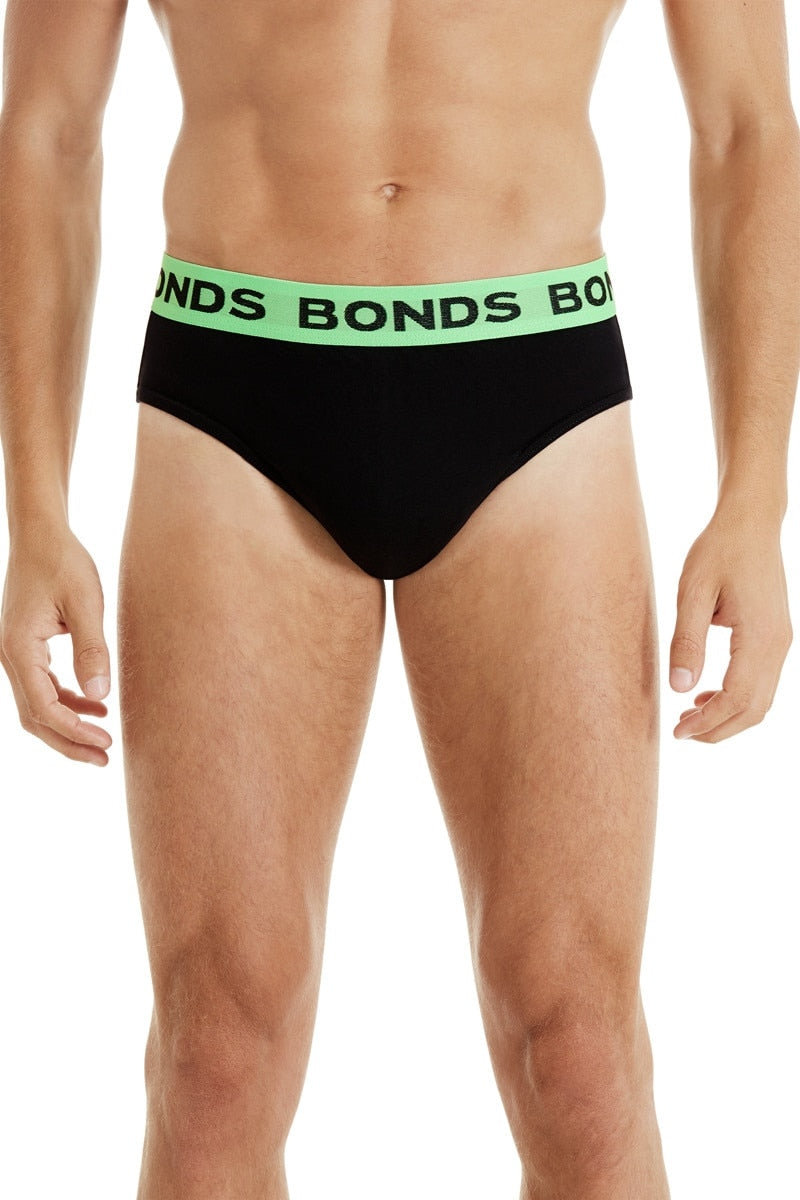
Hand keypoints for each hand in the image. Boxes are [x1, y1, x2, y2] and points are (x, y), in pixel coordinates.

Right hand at [1, 525, 112, 764]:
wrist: (41, 535)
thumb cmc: (64, 563)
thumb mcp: (86, 604)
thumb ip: (93, 649)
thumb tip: (100, 695)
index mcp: (20, 649)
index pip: (43, 708)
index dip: (74, 731)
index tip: (106, 742)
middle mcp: (10, 656)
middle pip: (35, 717)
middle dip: (69, 742)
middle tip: (104, 758)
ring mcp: (15, 654)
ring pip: (37, 706)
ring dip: (68, 726)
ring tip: (104, 740)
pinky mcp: (26, 648)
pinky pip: (42, 687)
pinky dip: (67, 702)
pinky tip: (96, 705)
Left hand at [669, 507, 792, 742]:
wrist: (750, 523)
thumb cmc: (718, 550)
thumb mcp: (692, 591)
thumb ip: (687, 641)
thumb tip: (679, 687)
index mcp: (760, 636)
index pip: (737, 698)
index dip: (708, 722)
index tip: (677, 732)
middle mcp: (778, 644)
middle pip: (754, 709)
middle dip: (718, 729)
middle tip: (680, 732)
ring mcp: (781, 642)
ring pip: (760, 700)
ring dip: (727, 717)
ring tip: (688, 717)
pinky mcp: (775, 638)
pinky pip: (761, 682)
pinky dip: (736, 699)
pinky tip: (704, 694)